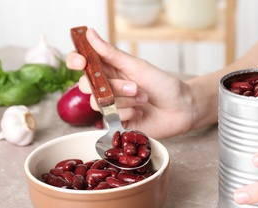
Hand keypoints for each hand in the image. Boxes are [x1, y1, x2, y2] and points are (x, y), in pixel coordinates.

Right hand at [66, 28, 193, 138]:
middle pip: (87, 85)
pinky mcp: (116, 123)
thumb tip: (90, 33)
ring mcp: (111, 106)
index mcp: (110, 70)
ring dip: (124, 100)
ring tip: (143, 99)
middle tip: (134, 86)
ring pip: (98, 103)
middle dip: (112, 86)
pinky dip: (128, 114)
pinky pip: (109, 118)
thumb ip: (111, 54)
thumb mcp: (137, 67)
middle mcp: (107, 87)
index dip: (76, 61)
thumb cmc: (163, 85)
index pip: (83, 64)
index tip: (81, 62)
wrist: (181, 108)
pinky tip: (141, 113)